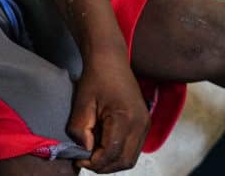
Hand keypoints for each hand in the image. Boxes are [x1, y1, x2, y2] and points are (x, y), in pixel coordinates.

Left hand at [67, 53, 149, 172]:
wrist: (110, 58)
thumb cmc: (96, 75)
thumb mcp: (82, 102)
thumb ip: (80, 129)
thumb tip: (85, 150)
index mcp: (126, 118)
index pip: (112, 153)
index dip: (94, 162)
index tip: (79, 161)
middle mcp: (140, 124)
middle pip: (125, 161)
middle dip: (104, 166)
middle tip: (86, 162)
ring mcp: (145, 124)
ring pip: (131, 158)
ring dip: (112, 162)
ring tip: (94, 155)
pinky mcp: (144, 123)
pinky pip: (133, 148)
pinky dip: (119, 153)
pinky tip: (104, 146)